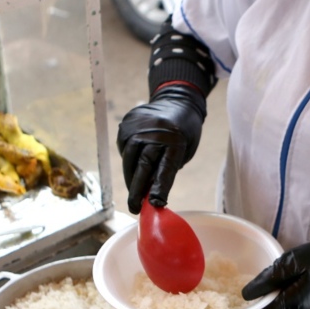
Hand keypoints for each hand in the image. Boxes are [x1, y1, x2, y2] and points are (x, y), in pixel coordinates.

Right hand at [116, 84, 204, 213]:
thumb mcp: (185, 150)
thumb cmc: (185, 132)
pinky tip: (136, 162)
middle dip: (137, 190)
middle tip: (134, 207)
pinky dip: (128, 160)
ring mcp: (138, 126)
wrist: (177, 100)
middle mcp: (155, 132)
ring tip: (135, 190)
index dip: (160, 187)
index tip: (154, 203)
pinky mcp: (127, 123)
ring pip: (129, 160)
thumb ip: (168, 168)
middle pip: (143, 166)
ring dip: (131, 178)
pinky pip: (124, 149)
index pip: (165, 168)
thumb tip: (149, 191)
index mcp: (176, 140)